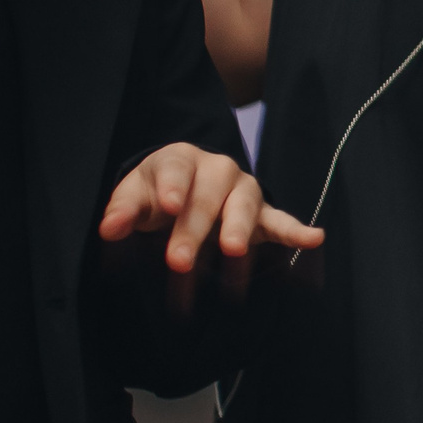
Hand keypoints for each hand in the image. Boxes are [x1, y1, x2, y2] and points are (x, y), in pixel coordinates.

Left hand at [96, 143, 322, 269]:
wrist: (183, 189)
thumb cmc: (157, 193)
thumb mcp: (135, 197)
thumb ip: (122, 211)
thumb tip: (108, 229)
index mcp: (182, 159)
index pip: (177, 169)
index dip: (173, 188)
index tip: (168, 208)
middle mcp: (217, 169)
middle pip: (208, 196)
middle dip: (194, 229)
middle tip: (178, 262)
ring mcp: (242, 190)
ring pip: (244, 204)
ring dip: (237, 227)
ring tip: (232, 251)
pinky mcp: (261, 213)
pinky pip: (280, 220)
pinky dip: (296, 230)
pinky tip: (314, 239)